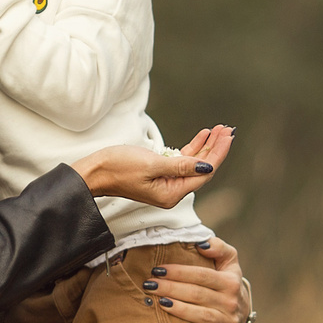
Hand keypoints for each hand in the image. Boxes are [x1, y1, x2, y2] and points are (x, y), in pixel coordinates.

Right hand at [74, 125, 233, 209]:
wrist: (94, 172)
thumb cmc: (117, 168)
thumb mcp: (151, 164)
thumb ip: (180, 165)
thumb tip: (207, 166)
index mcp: (172, 193)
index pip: (204, 172)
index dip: (218, 153)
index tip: (227, 136)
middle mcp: (171, 191)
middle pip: (201, 168)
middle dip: (215, 148)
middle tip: (227, 129)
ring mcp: (166, 183)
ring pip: (193, 163)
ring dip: (206, 146)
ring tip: (218, 130)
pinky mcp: (159, 174)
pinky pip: (181, 161)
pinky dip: (192, 148)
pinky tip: (201, 136)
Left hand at [147, 232, 253, 322]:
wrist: (241, 308)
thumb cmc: (226, 281)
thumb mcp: (229, 261)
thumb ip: (218, 248)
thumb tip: (202, 244)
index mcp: (230, 281)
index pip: (201, 275)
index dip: (179, 272)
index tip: (157, 270)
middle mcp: (231, 301)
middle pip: (197, 294)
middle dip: (172, 289)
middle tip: (150, 285)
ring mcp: (229, 321)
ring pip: (203, 316)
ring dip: (181, 310)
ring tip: (161, 303)